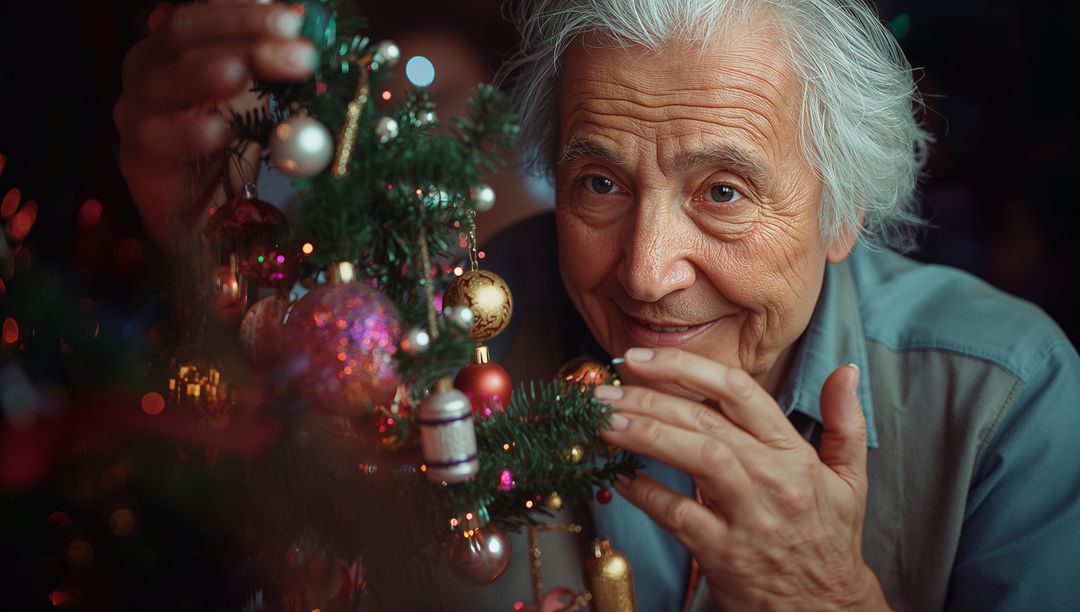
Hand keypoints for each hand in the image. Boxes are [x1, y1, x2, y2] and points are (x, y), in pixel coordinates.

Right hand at [114, 0, 315, 251]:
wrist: (207, 216)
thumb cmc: (233, 146)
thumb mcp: (259, 98)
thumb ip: (272, 66)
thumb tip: (304, 39)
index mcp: (178, 45)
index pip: (204, 10)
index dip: (243, 10)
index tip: (294, 19)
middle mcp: (150, 67)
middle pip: (183, 34)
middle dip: (243, 34)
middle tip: (297, 52)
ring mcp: (137, 109)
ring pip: (163, 81)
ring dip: (208, 73)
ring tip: (243, 72)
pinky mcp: (139, 156)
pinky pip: (158, 136)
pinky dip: (191, 132)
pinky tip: (222, 131)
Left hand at [596, 347, 888, 609]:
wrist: (828, 609)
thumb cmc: (830, 538)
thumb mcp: (849, 479)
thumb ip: (845, 422)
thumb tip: (845, 372)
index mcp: (794, 454)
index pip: (739, 392)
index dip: (686, 368)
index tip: (642, 358)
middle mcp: (772, 478)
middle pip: (707, 420)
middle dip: (650, 398)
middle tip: (605, 391)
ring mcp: (748, 517)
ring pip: (696, 459)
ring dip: (646, 435)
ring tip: (604, 423)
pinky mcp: (725, 555)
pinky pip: (679, 516)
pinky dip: (647, 494)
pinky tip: (620, 478)